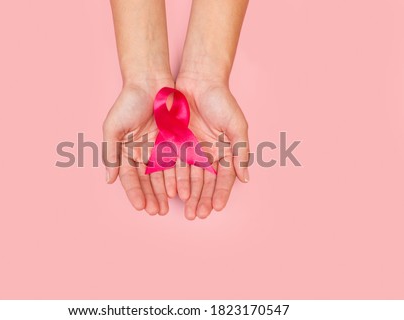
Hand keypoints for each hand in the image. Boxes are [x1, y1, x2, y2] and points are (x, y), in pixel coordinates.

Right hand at [103, 79, 176, 214]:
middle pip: (147, 180)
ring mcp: (159, 148)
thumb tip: (109, 180)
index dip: (135, 193)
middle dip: (151, 197)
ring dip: (164, 192)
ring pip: (162, 175)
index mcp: (127, 151)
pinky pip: (177, 162)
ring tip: (168, 207)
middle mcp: (143, 153)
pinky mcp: (175, 141)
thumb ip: (111, 153)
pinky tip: (181, 190)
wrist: (150, 81)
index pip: (130, 177)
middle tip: (156, 212)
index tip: (140, 207)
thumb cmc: (128, 102)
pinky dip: (178, 176)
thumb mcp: (113, 127)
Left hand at [175, 76, 249, 219]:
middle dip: (201, 199)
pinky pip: (173, 164)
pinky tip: (172, 192)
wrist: (199, 81)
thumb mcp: (236, 126)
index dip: (220, 193)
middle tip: (197, 215)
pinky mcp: (173, 143)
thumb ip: (240, 152)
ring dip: (188, 194)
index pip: (223, 178)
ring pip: (188, 177)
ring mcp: (190, 149)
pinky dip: (173, 179)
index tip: (217, 208)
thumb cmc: (221, 102)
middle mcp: (206, 154)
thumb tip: (245, 179)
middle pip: (204, 182)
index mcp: (223, 151)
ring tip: (185, 209)